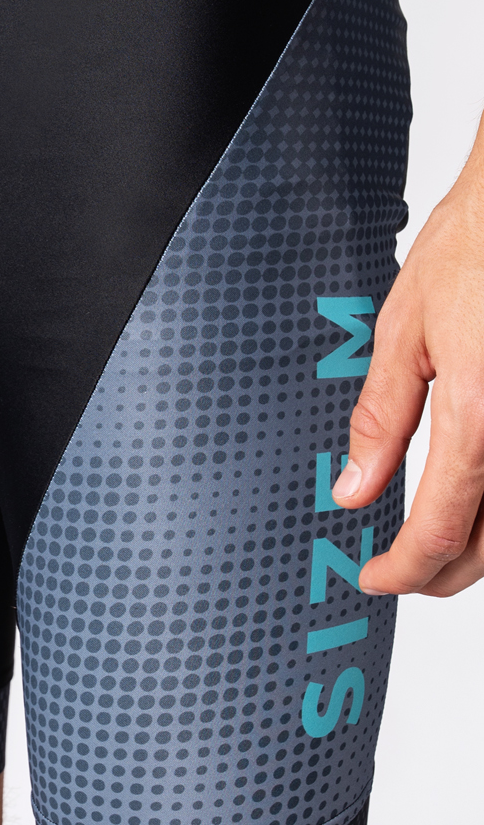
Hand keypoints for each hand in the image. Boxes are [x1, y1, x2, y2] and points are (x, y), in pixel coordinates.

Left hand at [333, 162, 483, 596]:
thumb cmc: (474, 249)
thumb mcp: (405, 331)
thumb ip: (381, 419)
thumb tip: (354, 488)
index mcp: (482, 415)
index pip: (442, 528)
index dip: (403, 568)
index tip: (374, 576)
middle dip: (443, 574)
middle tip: (398, 572)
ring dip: (478, 548)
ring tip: (432, 546)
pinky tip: (474, 503)